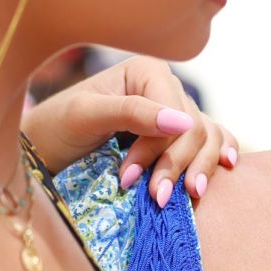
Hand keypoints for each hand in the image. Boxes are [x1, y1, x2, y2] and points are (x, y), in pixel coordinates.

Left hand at [22, 55, 237, 205]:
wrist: (45, 148)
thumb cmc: (57, 127)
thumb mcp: (85, 116)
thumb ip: (132, 112)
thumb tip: (183, 121)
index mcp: (147, 71)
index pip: (174, 112)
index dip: (158, 148)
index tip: (129, 179)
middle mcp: (166, 87)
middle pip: (194, 128)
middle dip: (177, 165)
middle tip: (155, 199)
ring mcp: (174, 112)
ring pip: (208, 137)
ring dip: (200, 168)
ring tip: (187, 197)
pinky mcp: (176, 136)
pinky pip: (212, 140)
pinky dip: (219, 154)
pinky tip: (226, 166)